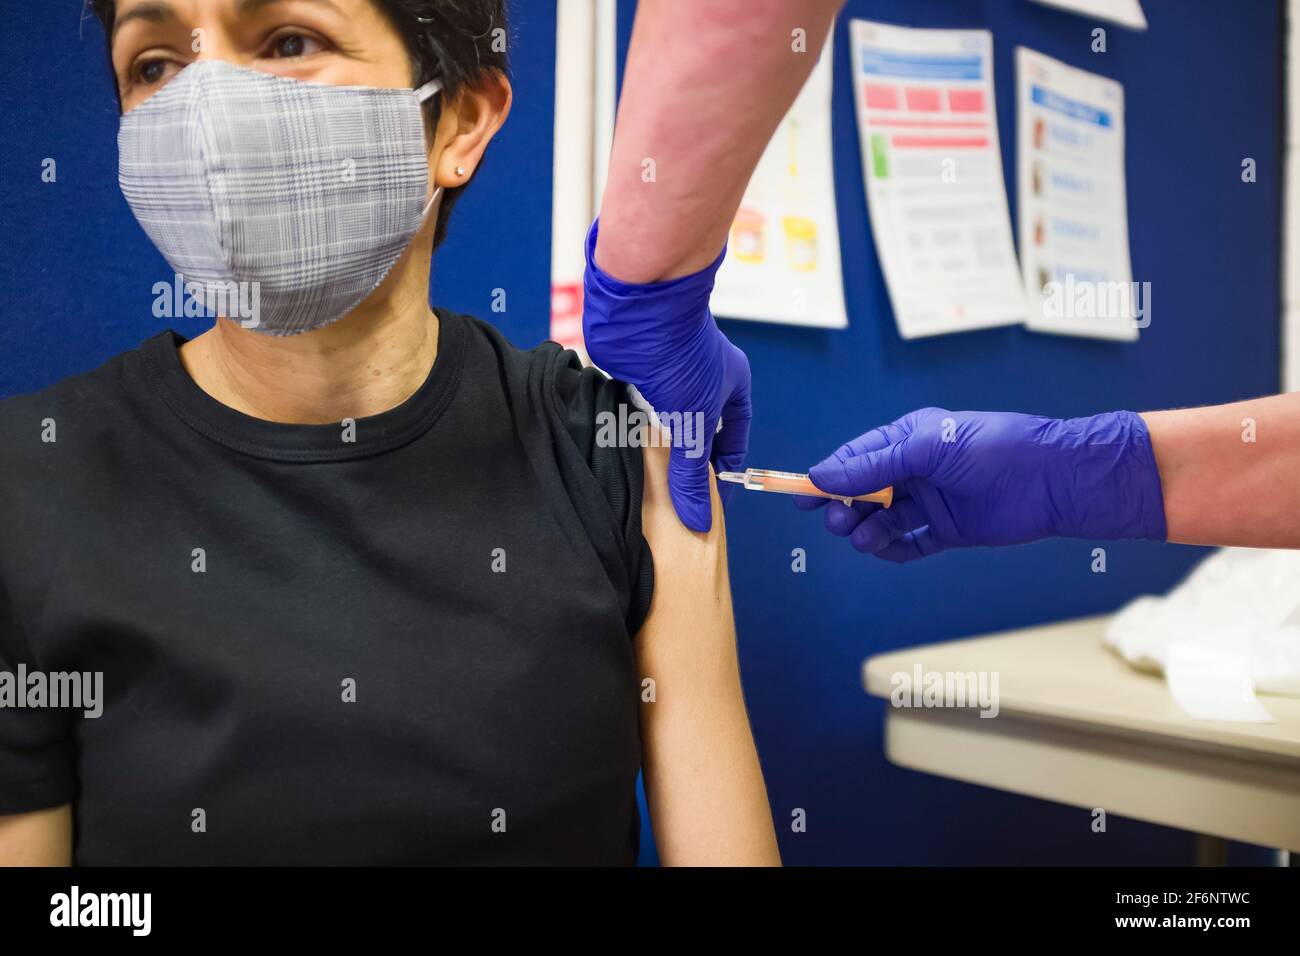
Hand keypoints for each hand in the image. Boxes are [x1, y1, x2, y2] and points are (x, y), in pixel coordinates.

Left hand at [583, 220, 751, 531]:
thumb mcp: (695, 423)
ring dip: (655, 448)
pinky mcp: (635, 374)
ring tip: (646, 485)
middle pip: (696, 432)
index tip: (711, 503)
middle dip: (686, 463)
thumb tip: (699, 520)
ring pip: (663, 423)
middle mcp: (702, 379)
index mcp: (731, 385)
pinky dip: (629, 432)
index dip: (724, 471)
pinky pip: (634, 412)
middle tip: (675, 499)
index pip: (733, 438)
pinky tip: (623, 455)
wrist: (640, 309)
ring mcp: (667, 376)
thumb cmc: (683, 357)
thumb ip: (692, 474)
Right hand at [797, 407, 1166, 561]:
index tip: (800, 496)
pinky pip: (907, 543)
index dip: (826, 478)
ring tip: (866, 537)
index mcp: (906, 439)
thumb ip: (875, 463)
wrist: (1054, 480)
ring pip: (881, 520)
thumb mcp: (928, 446)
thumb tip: (824, 476)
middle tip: (839, 522)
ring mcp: (930, 501)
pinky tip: (885, 549)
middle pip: (862, 492)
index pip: (854, 458)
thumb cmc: (995, 449)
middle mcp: (914, 469)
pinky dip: (891, 549)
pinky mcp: (947, 530)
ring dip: (866, 530)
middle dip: (844, 507)